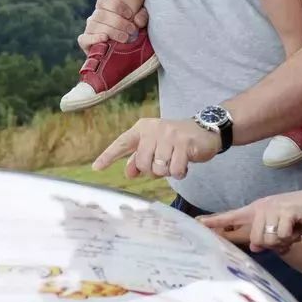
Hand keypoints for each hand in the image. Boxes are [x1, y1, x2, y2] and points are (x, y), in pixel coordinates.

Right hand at [78, 0, 147, 54]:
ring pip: (95, 26)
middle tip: (132, 30)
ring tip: (125, 38)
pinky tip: (105, 39)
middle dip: (119, 22)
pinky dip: (94, 38)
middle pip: (101, 14)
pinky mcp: (85, 42)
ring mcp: (89, 29)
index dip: (117, 6)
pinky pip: (84, 38)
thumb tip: (137, 20)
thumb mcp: (139, 23)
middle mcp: (95, 16)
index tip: (130, 14)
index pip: (104, 0)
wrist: (124, 52)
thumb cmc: (131, 32)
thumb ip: (141, 17)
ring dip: (112, 31)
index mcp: (105, 7)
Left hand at [92, 117, 219, 179]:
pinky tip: (185, 164)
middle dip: (152, 170)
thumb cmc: (177, 140)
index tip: (96, 168)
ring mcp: (170, 135)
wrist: (206, 129)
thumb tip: (129, 173)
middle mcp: (154, 129)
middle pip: (142, 163)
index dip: (108, 156)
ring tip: (175, 162)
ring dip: (168, 172)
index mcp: (143, 128)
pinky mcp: (185, 143)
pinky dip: (180, 173)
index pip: (123, 143)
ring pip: (159, 168)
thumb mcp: (156, 146)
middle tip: (164, 164)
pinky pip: (175, 170)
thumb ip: (141, 158)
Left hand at [201, 190, 301, 252]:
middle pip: (254, 239)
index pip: (231, 217)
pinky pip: (281, 236)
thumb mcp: (279, 229)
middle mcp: (261, 207)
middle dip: (270, 244)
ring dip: (283, 241)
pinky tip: (298, 228)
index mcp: (256, 210)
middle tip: (285, 237)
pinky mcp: (286, 211)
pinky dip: (292, 237)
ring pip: (267, 240)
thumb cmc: (299, 218)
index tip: (197, 224)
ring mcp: (273, 207)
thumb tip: (255, 248)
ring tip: (292, 231)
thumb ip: (264, 238)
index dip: (214, 222)